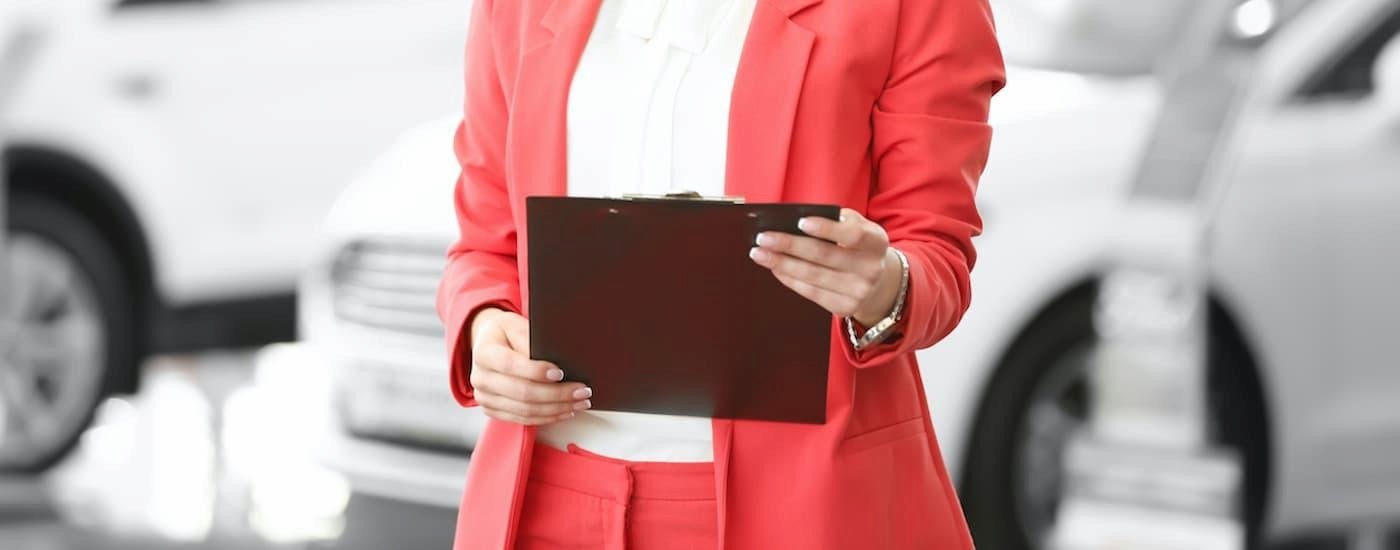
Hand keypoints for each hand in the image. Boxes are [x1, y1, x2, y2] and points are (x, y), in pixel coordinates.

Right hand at [468, 308, 591, 424]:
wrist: (487, 345)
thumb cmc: (505, 333)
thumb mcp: (515, 324)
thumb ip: (529, 339)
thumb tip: (553, 356)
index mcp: (484, 353)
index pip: (511, 365)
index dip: (536, 371)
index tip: (560, 373)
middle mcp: (481, 378)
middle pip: (522, 393)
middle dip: (556, 394)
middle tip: (581, 391)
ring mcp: (485, 398)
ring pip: (525, 410)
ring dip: (557, 409)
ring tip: (579, 403)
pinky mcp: (493, 410)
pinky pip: (523, 419)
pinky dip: (547, 417)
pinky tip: (564, 411)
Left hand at [749, 208, 902, 326]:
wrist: (878, 281)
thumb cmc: (857, 245)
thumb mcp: (858, 227)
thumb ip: (836, 220)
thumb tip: (794, 223)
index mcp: (876, 242)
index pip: (853, 234)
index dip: (827, 229)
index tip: (801, 222)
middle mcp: (871, 268)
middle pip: (824, 256)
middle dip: (790, 245)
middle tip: (763, 238)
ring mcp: (859, 291)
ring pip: (813, 276)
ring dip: (782, 264)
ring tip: (759, 253)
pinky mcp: (845, 307)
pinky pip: (811, 292)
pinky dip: (789, 279)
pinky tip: (775, 269)